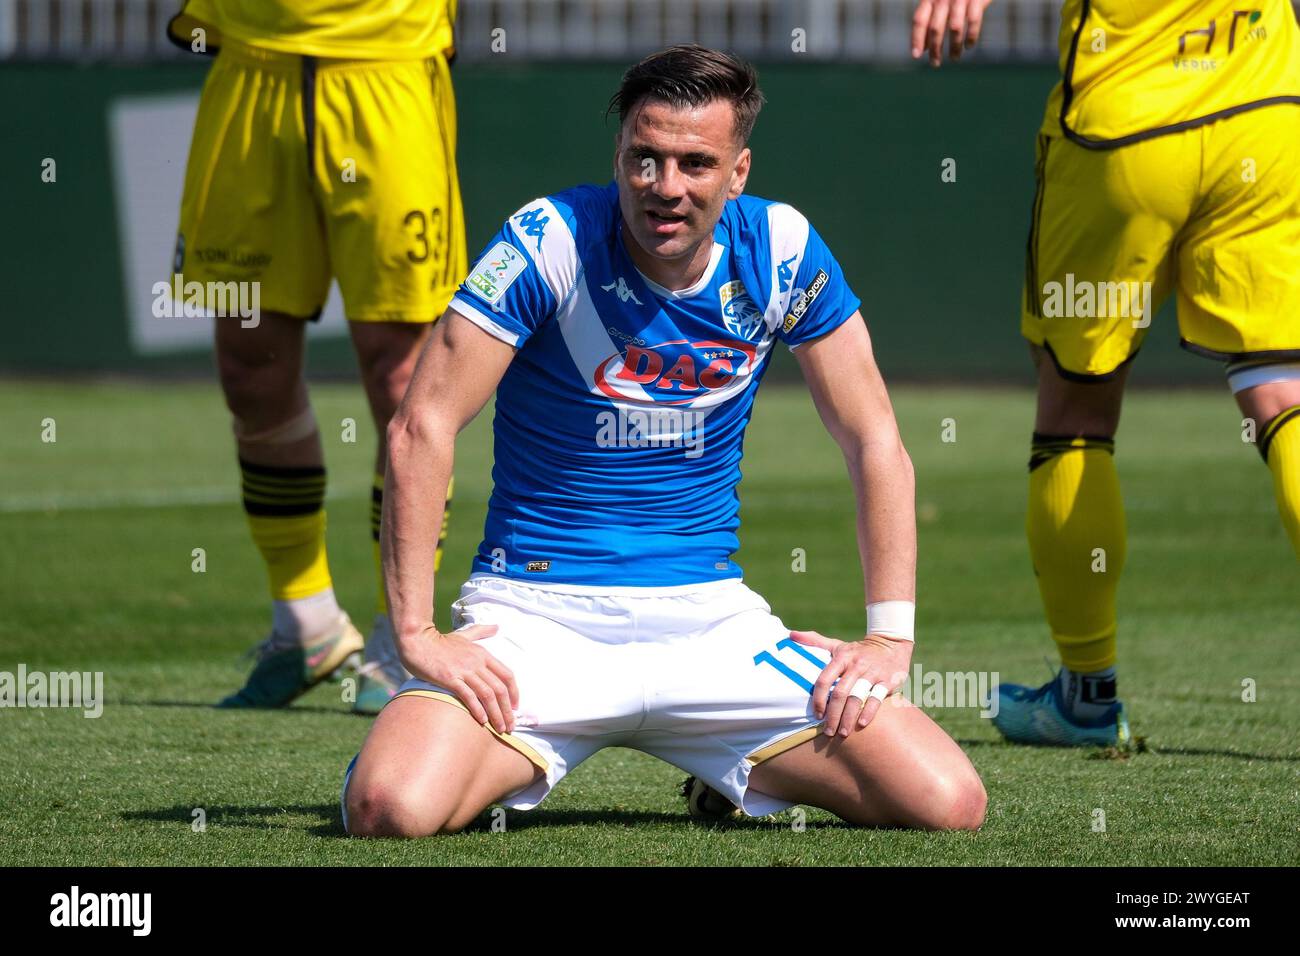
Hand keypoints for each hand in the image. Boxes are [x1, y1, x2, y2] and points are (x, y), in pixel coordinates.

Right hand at [398, 623, 518, 733]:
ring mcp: (464, 670)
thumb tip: (497, 627)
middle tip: (511, 726)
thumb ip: (481, 631)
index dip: (515, 693)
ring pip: (488, 695)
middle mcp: (477, 662)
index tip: (516, 707)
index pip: (507, 675)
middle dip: (508, 710)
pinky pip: (469, 696)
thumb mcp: (464, 634)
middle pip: (500, 689)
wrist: (418, 641)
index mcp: (483, 654)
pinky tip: (482, 721)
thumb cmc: (440, 641)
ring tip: (500, 728)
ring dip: (496, 714)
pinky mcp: (450, 678)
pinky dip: (478, 709)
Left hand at [790, 629, 913, 736]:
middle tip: (828, 731)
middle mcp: (856, 665)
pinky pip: (877, 699)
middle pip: (840, 693)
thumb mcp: (837, 645)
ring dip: (848, 718)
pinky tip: (861, 724)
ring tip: (842, 733)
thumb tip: (791, 635)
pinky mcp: (888, 681)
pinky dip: (868, 712)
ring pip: (857, 698)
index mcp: (842, 658)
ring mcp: (873, 673)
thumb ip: (815, 642)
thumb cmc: (858, 650)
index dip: (818, 699)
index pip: (824, 679)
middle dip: (832, 715)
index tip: (816, 715)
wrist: (891, 644)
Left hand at [911, 0, 993, 66]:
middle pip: (935, 28)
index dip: (916, 39)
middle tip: (935, 63)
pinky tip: (969, 46)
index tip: (916, 56)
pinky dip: (972, 36)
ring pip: (955, 28)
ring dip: (954, 46)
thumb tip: (922, 48)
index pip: (919, 20)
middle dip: (935, 49)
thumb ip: (929, 20)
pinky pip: (974, 21)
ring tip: (955, 57)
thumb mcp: (938, 1)